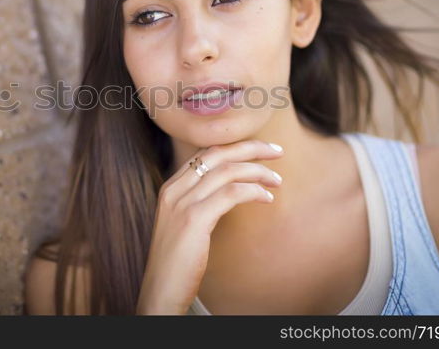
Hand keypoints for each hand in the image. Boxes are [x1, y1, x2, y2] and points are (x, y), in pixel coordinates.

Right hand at [135, 139, 283, 313]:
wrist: (160, 291)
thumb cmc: (177, 262)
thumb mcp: (184, 224)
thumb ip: (200, 203)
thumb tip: (230, 191)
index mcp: (171, 188)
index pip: (206, 153)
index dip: (236, 147)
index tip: (261, 150)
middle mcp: (174, 190)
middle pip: (217, 153)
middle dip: (250, 147)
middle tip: (278, 151)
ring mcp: (182, 203)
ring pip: (226, 170)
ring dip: (257, 171)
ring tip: (277, 181)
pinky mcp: (193, 219)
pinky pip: (231, 193)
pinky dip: (253, 191)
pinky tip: (267, 198)